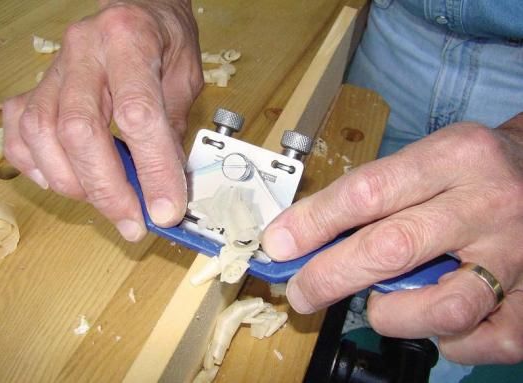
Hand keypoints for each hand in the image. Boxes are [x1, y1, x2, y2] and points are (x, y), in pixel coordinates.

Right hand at [2, 0, 202, 240]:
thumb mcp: (186, 79)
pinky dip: (39, 167)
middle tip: (134, 223)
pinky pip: (20, 132)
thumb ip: (171, 129)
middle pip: (78, 130)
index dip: (152, 169)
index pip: (137, 114)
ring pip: (42, 135)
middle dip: (107, 189)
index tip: (166, 210)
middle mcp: (83, 51)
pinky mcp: (37, 86)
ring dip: (75, 184)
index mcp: (129, 40)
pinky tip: (69, 180)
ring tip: (109, 203)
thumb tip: (164, 189)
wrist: (138, 8)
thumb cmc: (166, 41)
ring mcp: (54, 68)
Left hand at [262, 115, 522, 364]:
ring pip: (441, 307)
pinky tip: (431, 318)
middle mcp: (487, 203)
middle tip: (302, 292)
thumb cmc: (474, 169)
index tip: (279, 244)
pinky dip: (441, 339)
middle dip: (330, 276)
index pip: (366, 191)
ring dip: (392, 314)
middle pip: (392, 248)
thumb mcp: (429, 158)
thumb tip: (310, 234)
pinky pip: (476, 339)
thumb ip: (377, 193)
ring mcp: (515, 256)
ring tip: (381, 303)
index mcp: (454, 157)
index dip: (313, 222)